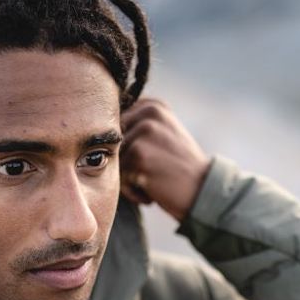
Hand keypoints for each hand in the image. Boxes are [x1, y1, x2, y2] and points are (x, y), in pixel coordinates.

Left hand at [120, 98, 210, 222]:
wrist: (204, 192)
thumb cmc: (179, 170)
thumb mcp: (164, 136)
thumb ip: (137, 127)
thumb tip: (95, 130)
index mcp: (153, 107)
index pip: (116, 127)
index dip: (125, 151)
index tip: (150, 161)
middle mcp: (149, 114)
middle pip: (112, 145)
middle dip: (125, 165)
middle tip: (153, 174)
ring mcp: (144, 133)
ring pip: (114, 162)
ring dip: (129, 180)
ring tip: (155, 182)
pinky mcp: (139, 155)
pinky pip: (119, 177)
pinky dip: (133, 192)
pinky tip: (153, 192)